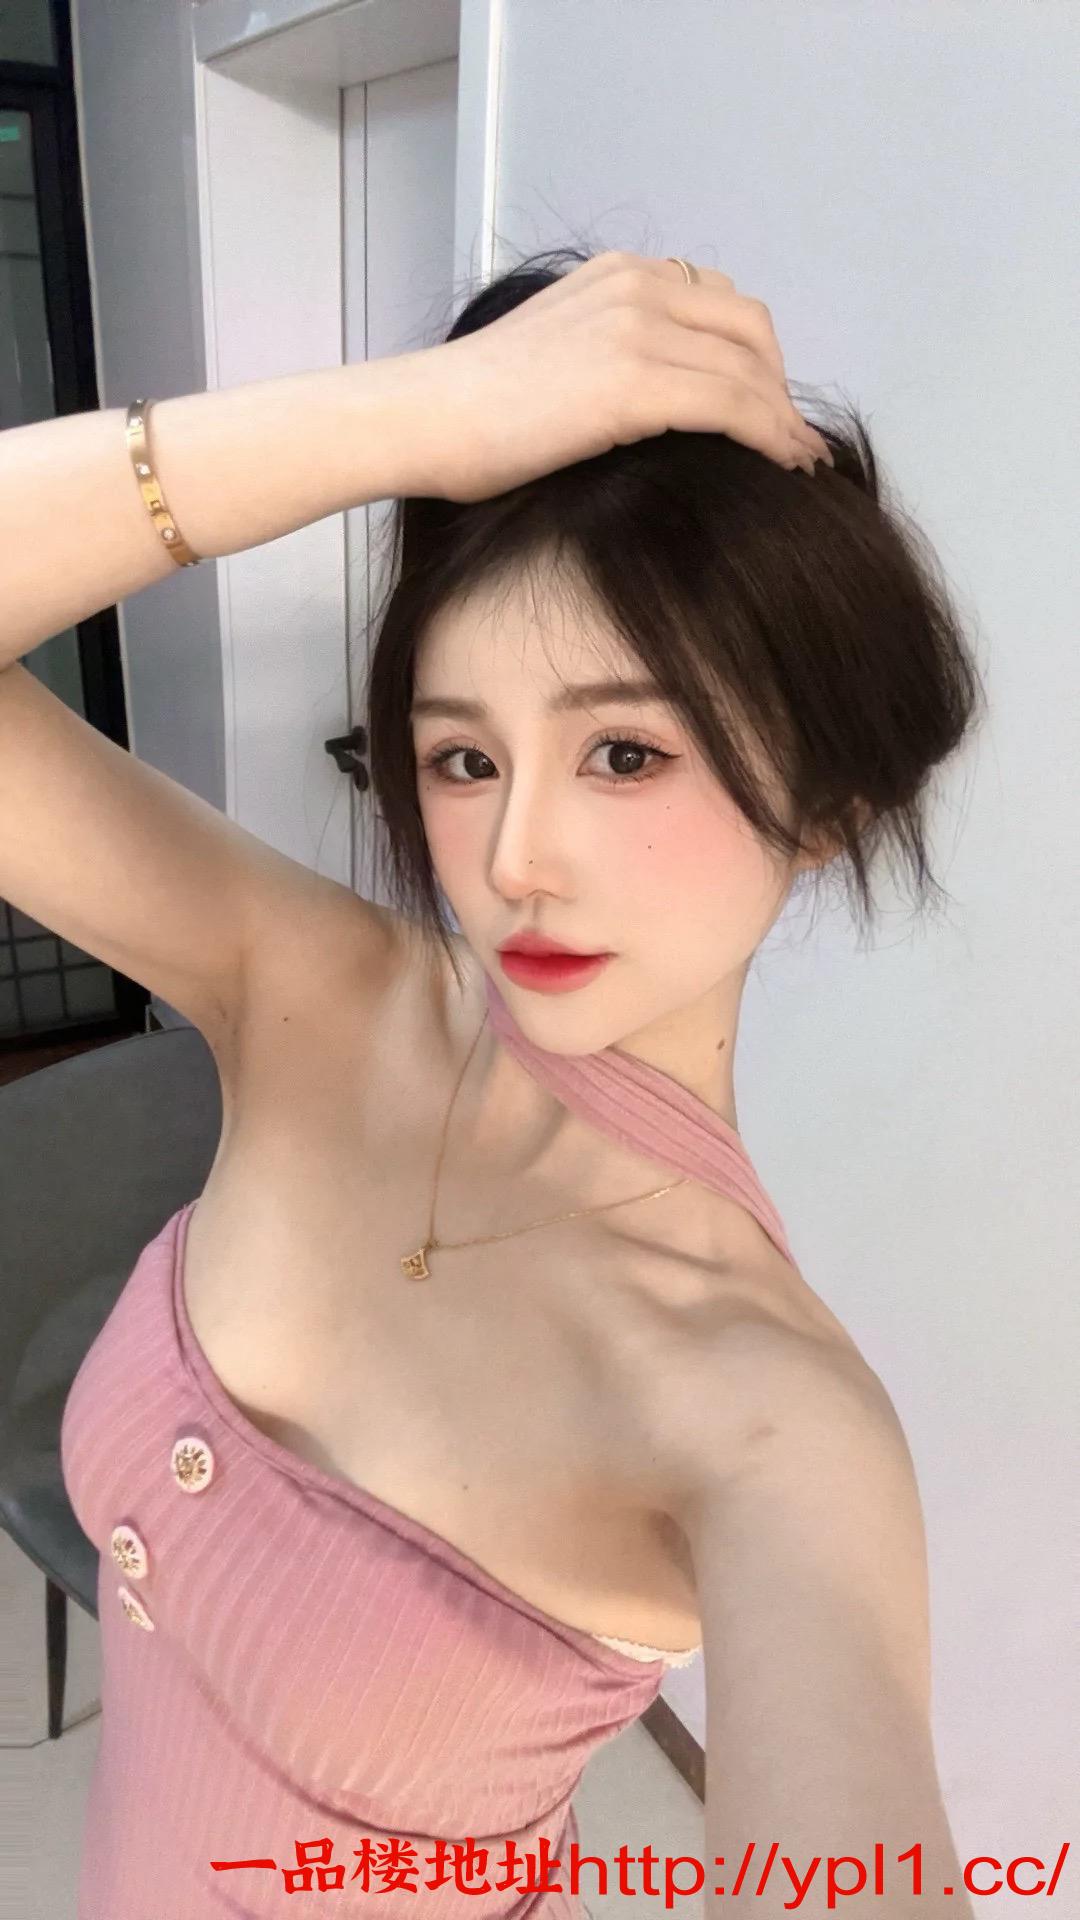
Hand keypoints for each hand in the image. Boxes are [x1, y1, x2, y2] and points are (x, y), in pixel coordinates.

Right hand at [403, 251, 832, 504]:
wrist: (424, 418)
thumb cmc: (471, 408)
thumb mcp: (555, 351)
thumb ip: (612, 351)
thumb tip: (660, 397)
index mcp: (619, 274)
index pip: (720, 303)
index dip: (758, 359)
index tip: (771, 408)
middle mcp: (638, 285)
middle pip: (750, 329)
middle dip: (780, 386)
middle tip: (788, 440)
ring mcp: (638, 329)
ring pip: (750, 370)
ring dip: (785, 420)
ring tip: (799, 462)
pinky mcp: (636, 382)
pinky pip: (734, 406)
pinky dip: (772, 438)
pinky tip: (786, 467)